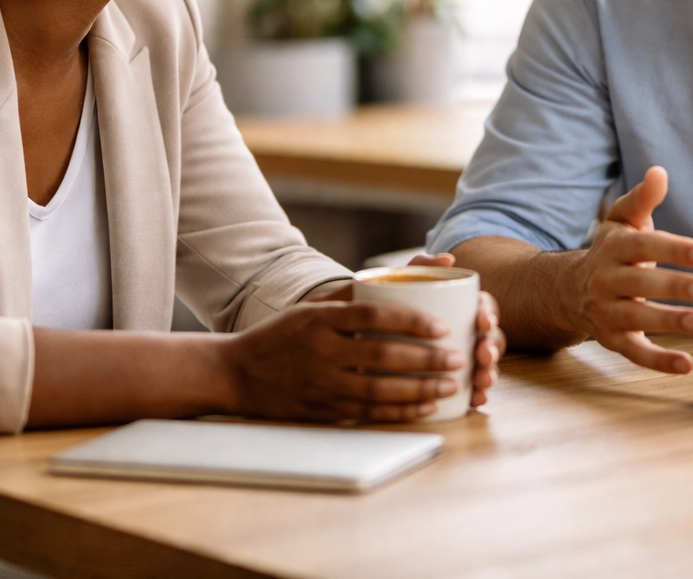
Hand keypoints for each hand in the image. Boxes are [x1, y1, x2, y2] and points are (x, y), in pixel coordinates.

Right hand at [221, 301, 465, 421]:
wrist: (235, 374)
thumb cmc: (280, 336)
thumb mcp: (308, 308)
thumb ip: (348, 296)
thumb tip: (396, 277)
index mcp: (319, 320)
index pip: (372, 316)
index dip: (410, 320)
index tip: (440, 325)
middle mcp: (321, 352)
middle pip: (382, 355)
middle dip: (425, 358)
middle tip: (457, 357)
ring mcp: (321, 385)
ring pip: (379, 390)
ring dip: (419, 389)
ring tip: (449, 384)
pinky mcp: (323, 411)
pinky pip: (368, 414)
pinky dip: (400, 413)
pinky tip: (425, 408)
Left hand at [407, 252, 505, 406]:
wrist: (370, 334)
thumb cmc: (393, 306)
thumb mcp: (403, 285)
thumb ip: (421, 267)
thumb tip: (448, 258)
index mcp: (463, 307)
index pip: (484, 307)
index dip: (489, 314)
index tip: (482, 322)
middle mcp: (468, 331)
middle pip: (489, 338)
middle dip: (491, 349)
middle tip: (483, 357)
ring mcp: (464, 356)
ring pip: (485, 364)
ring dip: (490, 373)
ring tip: (482, 382)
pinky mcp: (455, 378)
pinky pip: (473, 387)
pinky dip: (478, 394)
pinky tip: (476, 401)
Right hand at [567, 166, 692, 373]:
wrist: (569, 289)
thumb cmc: (611, 251)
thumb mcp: (622, 221)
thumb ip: (642, 199)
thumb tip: (659, 172)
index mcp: (614, 248)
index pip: (643, 246)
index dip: (673, 249)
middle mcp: (606, 280)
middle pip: (640, 283)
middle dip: (673, 286)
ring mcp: (607, 312)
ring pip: (637, 318)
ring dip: (667, 322)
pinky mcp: (613, 340)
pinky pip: (635, 353)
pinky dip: (659, 361)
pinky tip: (686, 364)